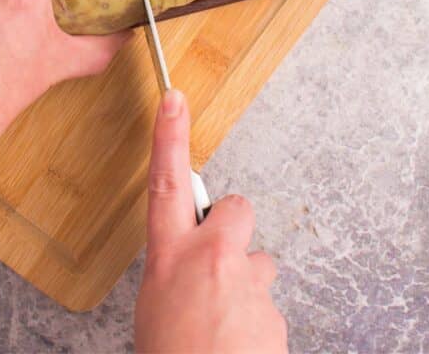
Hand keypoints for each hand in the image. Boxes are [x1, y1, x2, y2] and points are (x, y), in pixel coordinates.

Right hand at [135, 90, 287, 353]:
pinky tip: (238, 347)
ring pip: (257, 267)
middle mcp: (212, 260)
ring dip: (245, 287)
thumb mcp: (153, 310)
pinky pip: (267, 306)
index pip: (167, 183)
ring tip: (223, 325)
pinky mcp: (275, 314)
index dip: (169, 136)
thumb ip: (174, 275)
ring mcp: (248, 286)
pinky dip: (255, 324)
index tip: (175, 99)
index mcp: (170, 258)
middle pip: (236, 209)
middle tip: (218, 264)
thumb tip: (190, 272)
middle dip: (231, 230)